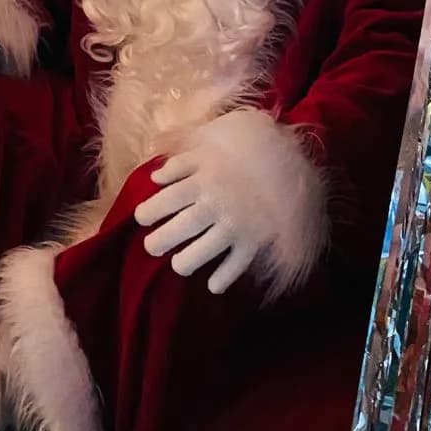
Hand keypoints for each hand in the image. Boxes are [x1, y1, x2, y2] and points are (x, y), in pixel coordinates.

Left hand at [133, 119, 285, 294]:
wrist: (289, 157)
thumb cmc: (242, 150)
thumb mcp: (208, 145)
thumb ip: (180, 161)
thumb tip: (156, 177)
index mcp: (202, 180)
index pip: (168, 199)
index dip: (150, 211)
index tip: (140, 218)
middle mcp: (217, 204)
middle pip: (183, 227)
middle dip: (162, 240)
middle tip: (151, 247)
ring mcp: (237, 224)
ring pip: (208, 249)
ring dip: (189, 261)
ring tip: (178, 266)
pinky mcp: (256, 238)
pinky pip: (239, 262)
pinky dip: (226, 276)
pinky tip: (213, 285)